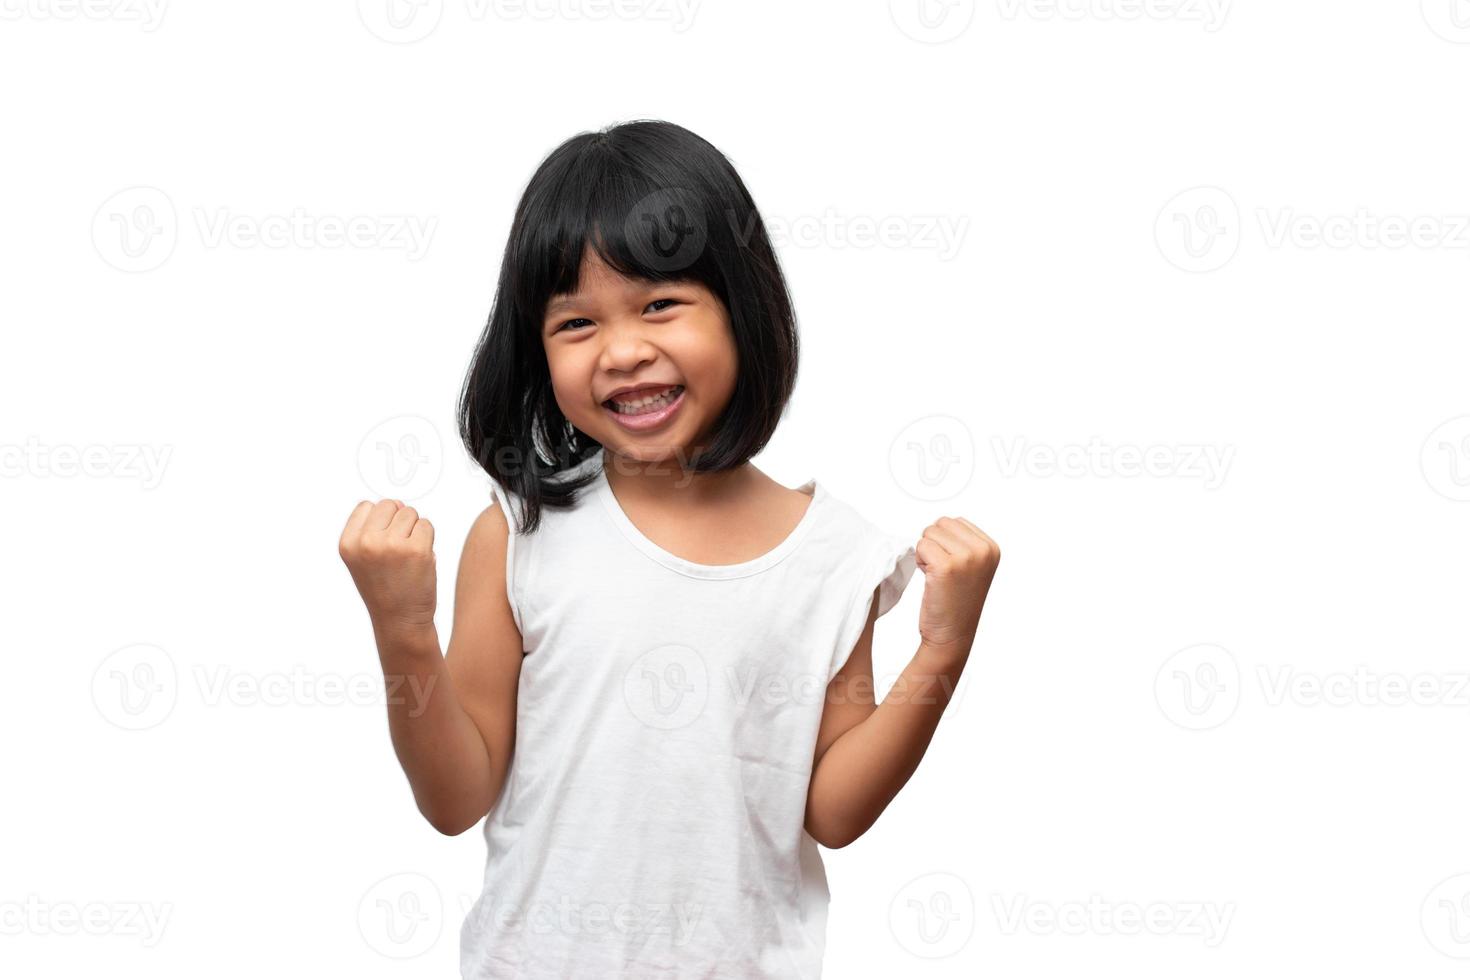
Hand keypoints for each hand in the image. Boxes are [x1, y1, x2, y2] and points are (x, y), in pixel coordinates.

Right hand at [338, 499, 436, 634]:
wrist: (400, 620)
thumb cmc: (384, 586)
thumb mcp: (364, 557)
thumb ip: (374, 527)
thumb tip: (398, 503)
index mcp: (347, 543)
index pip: (367, 506)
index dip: (379, 521)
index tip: (381, 546)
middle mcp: (366, 542)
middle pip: (390, 504)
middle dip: (398, 521)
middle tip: (397, 551)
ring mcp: (392, 545)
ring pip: (410, 512)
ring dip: (414, 530)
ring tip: (407, 556)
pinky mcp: (417, 550)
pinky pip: (427, 525)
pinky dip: (427, 539)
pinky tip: (419, 559)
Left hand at [914, 516, 999, 654]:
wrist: (952, 635)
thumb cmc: (956, 601)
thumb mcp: (973, 566)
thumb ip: (964, 542)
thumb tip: (940, 522)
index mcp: (991, 548)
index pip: (955, 522)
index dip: (945, 542)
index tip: (954, 566)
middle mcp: (982, 551)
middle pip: (941, 523)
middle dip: (934, 544)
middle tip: (942, 571)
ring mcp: (966, 558)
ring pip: (928, 533)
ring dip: (926, 553)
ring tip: (937, 575)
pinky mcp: (946, 567)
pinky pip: (920, 546)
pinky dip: (920, 561)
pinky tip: (930, 579)